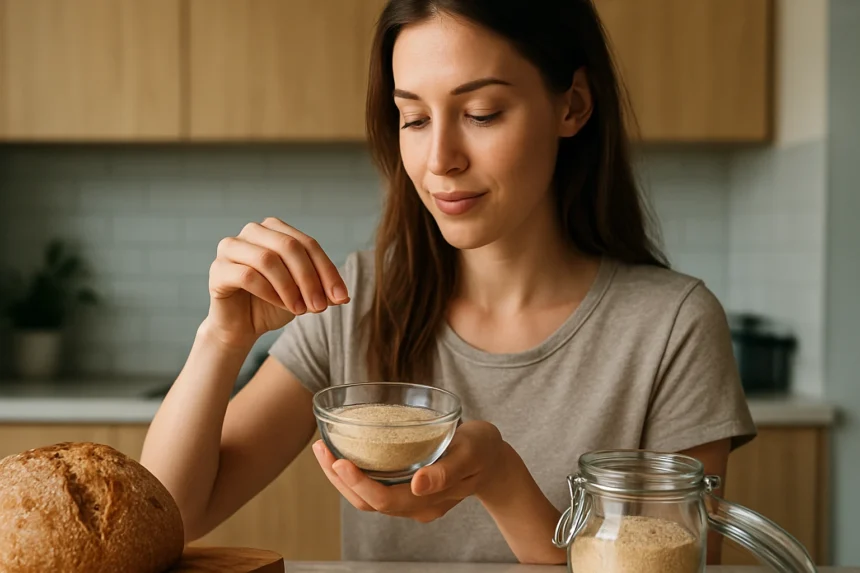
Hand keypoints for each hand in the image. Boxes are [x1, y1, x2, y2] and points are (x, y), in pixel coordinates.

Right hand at [205, 217, 349, 349]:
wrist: (242, 326)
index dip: (328, 271)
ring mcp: (231, 247)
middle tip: (321, 307)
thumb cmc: (273, 304)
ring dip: (290, 288)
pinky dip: (270, 293)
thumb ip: (322, 290)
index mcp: (275, 229)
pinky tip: (281, 306)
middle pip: (289, 247)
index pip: (308, 244)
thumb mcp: (304, 295)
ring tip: (301, 310)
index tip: (341, 297)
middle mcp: (253, 231)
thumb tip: (342, 296)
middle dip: (310, 279)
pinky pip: (247, 276)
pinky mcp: (218, 269)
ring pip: (267, 259)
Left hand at [312, 421, 509, 522]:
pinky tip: (343, 453)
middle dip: (339, 479)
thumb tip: (419, 484)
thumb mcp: (471, 453)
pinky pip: (374, 487)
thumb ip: (447, 470)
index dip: (358, 483)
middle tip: (321, 449)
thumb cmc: (484, 450)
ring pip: (366, 498)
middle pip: (367, 502)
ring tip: (323, 450)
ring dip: (341, 477)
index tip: (339, 460)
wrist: (495, 460)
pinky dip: (354, 473)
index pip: (384, 500)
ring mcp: (410, 500)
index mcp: (429, 501)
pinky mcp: (406, 489)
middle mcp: (415, 506)